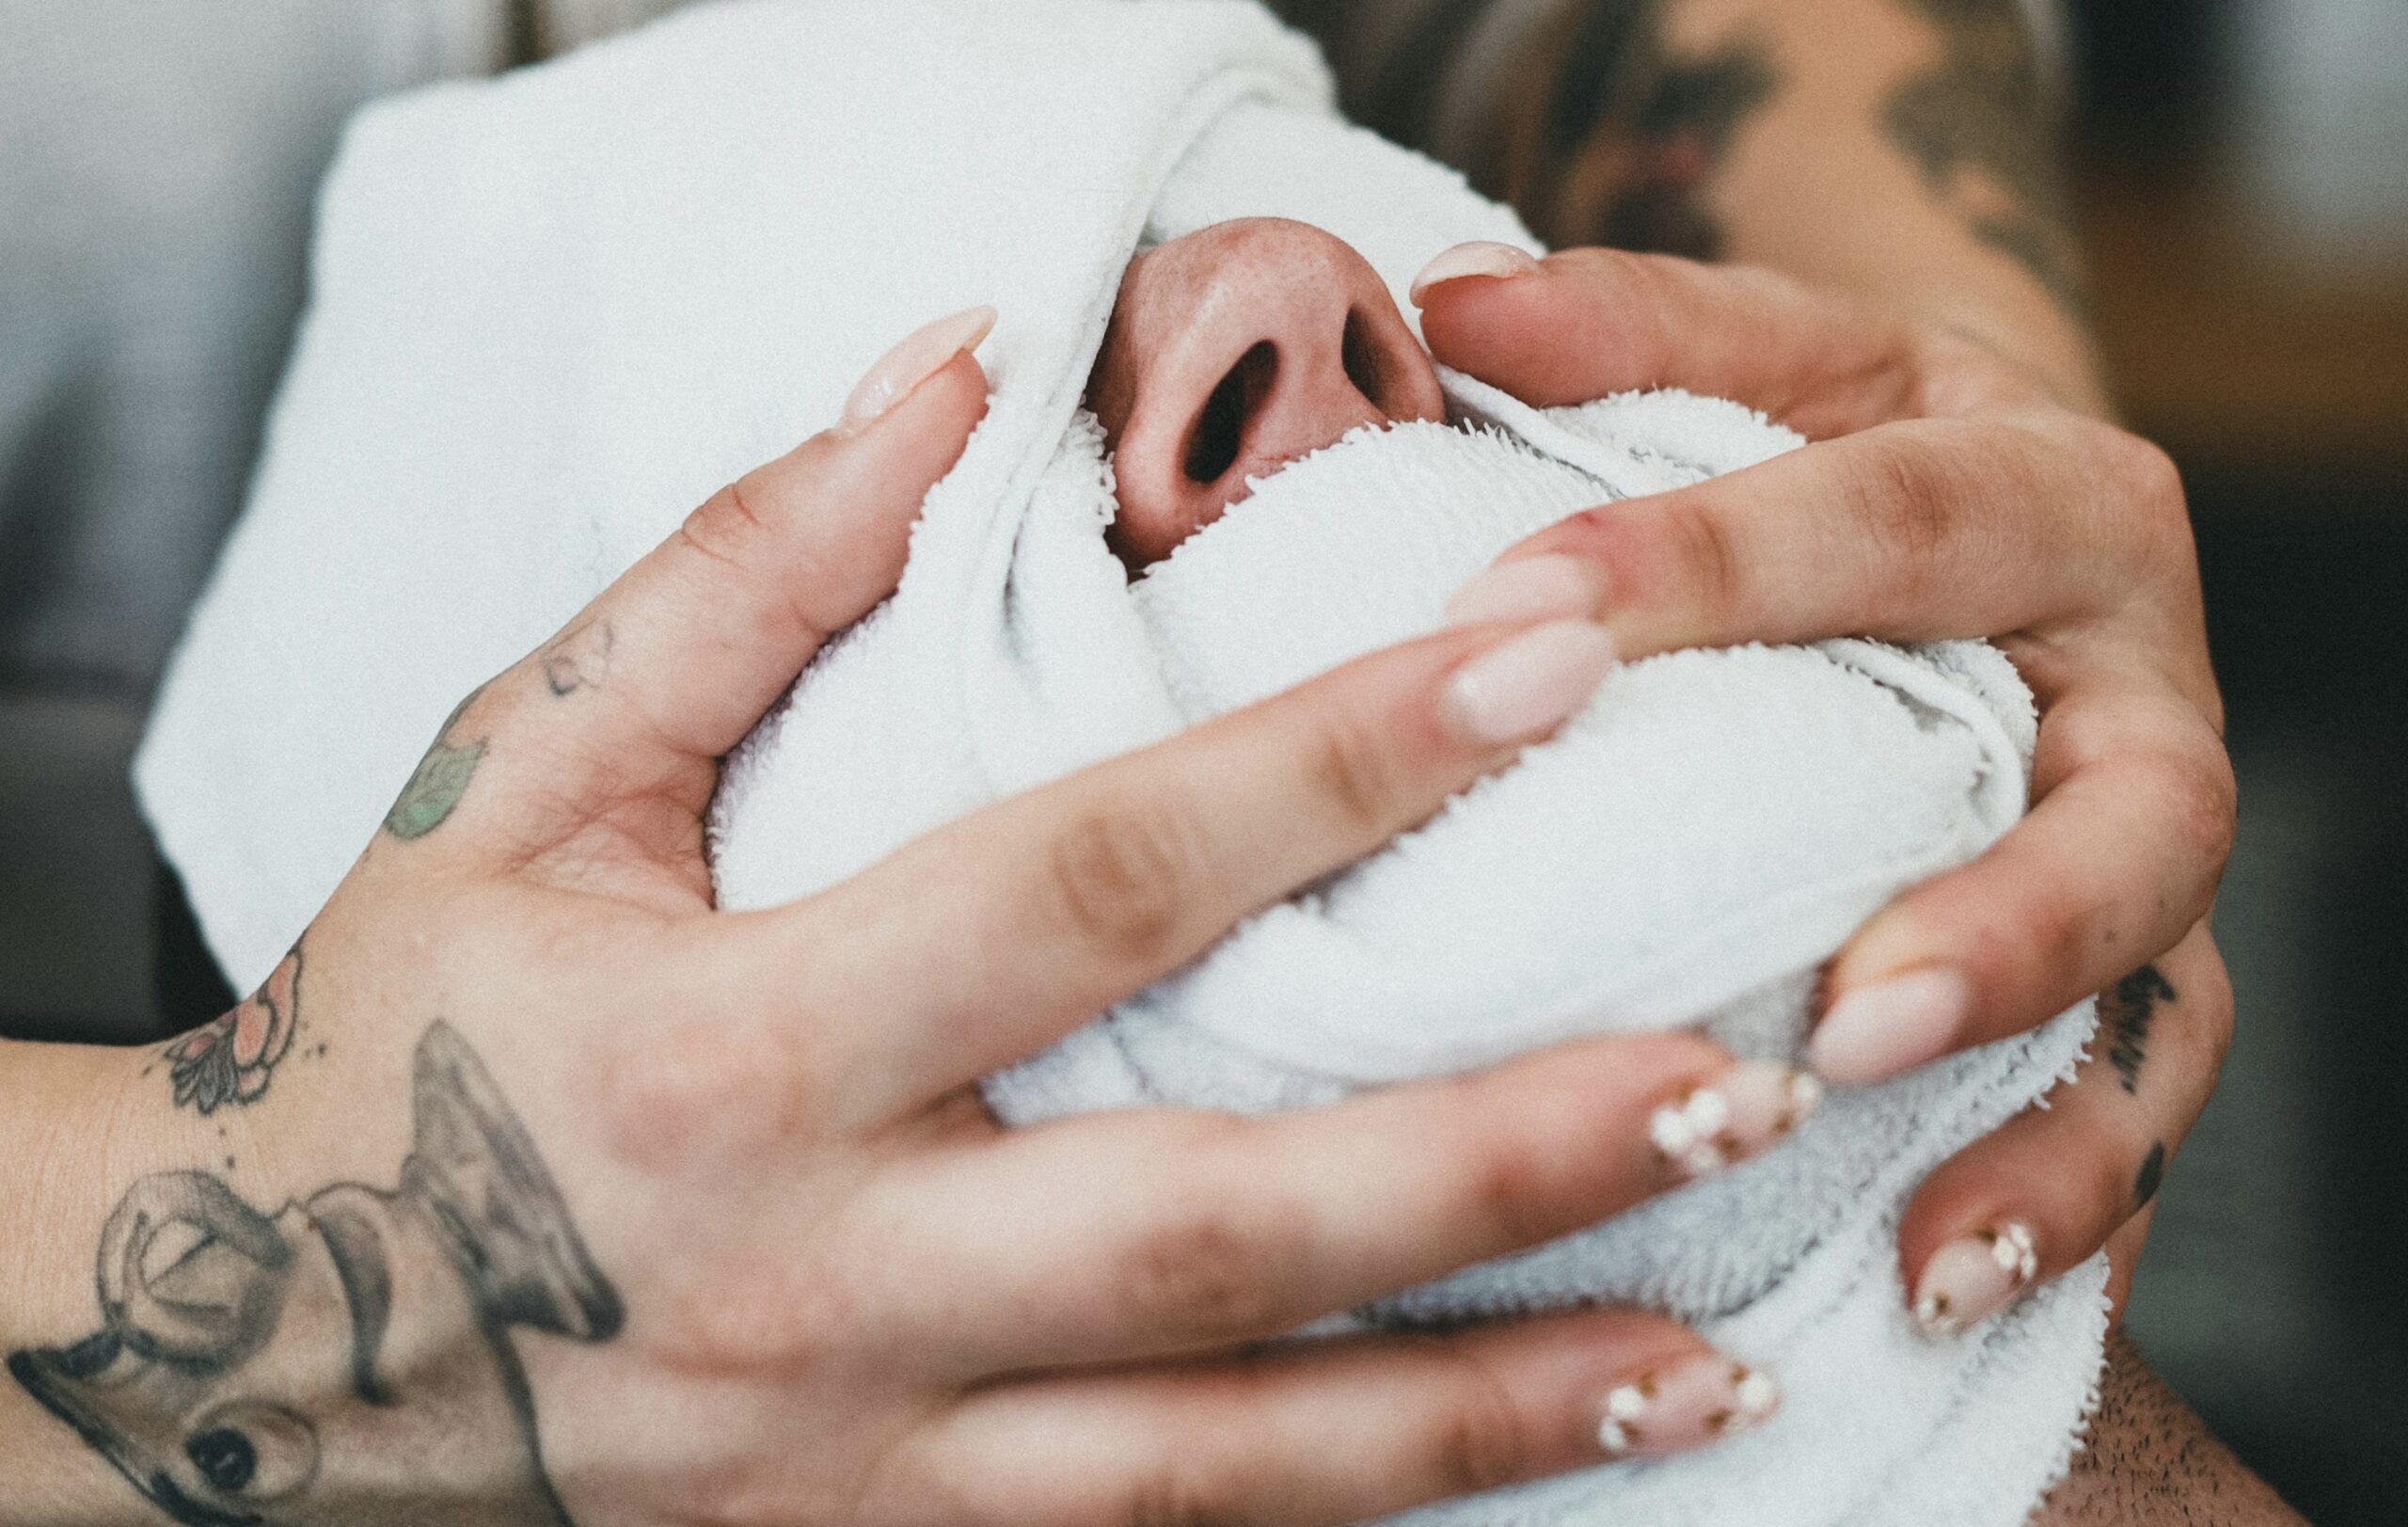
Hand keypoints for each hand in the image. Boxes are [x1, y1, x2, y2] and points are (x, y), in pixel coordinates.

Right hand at [4, 309, 1804, 1526]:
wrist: (229, 1355)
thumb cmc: (394, 1025)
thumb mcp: (518, 776)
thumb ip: (736, 571)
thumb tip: (943, 365)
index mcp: (729, 1052)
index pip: (1091, 883)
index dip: (1330, 770)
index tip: (1548, 670)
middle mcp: (822, 1284)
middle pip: (1222, 1233)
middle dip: (1498, 1158)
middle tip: (1743, 1073)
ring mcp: (858, 1470)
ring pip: (1230, 1468)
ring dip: (1490, 1413)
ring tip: (1721, 1366)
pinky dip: (1347, 1524)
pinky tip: (1515, 1475)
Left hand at [1412, 245, 2234, 1333]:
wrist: (1980, 534)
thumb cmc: (1841, 458)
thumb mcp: (1764, 361)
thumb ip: (1627, 327)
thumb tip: (1444, 300)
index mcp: (2052, 499)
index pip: (1898, 521)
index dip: (1718, 568)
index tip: (1522, 618)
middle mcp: (2140, 692)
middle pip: (2131, 814)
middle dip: (2002, 922)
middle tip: (1848, 1012)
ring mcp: (2146, 864)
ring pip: (2158, 1009)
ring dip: (2053, 1134)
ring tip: (1929, 1239)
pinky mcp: (2127, 989)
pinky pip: (2122, 1117)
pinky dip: (2050, 1211)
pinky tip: (1933, 1295)